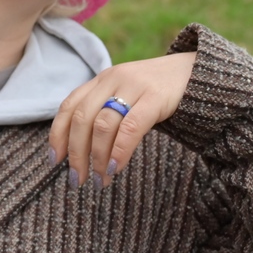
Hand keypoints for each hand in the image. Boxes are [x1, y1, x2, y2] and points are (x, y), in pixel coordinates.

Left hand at [48, 52, 196, 187]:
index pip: (69, 106)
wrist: (198, 72)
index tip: (54, 160)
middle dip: (76, 152)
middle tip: (77, 179)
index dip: (58, 134)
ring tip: (100, 180)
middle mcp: (112, 79)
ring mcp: (133, 86)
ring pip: (102, 124)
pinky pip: (130, 126)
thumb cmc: (157, 93)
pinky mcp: (155, 97)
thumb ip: (106, 113)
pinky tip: (116, 168)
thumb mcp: (126, 97)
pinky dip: (119, 150)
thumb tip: (82, 151)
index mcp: (102, 80)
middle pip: (82, 118)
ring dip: (97, 157)